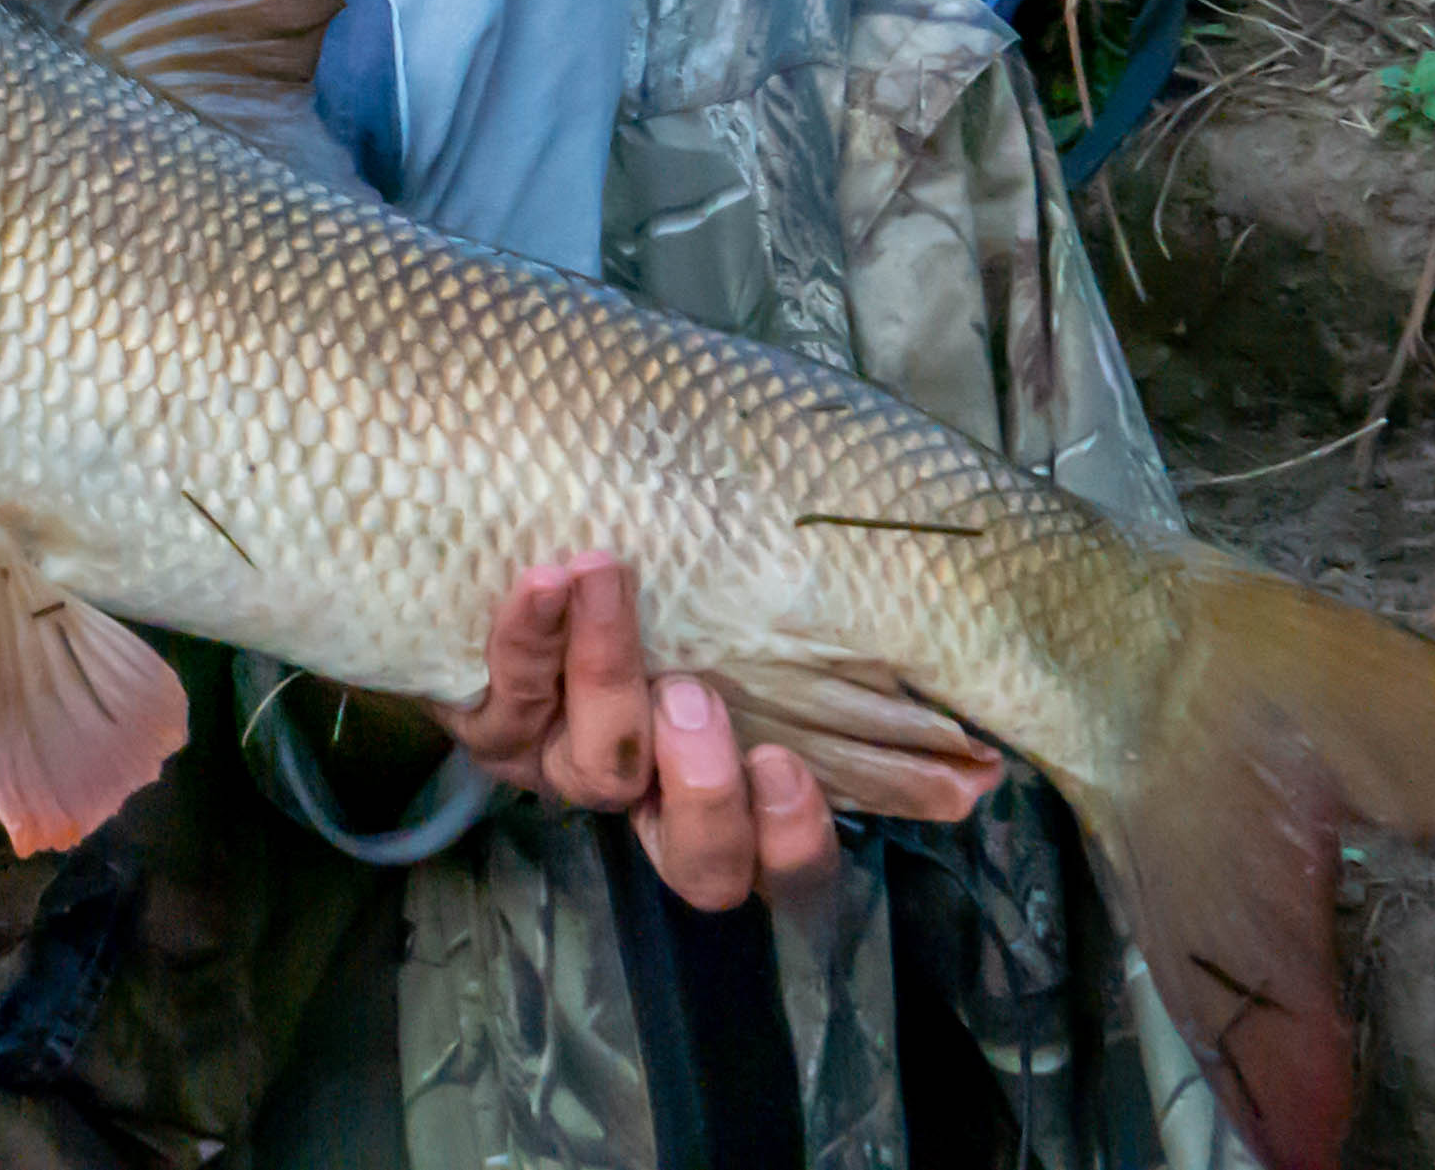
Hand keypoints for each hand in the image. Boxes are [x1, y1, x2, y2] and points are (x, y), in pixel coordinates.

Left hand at [429, 550, 837, 913]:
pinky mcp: (493, 734)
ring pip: (601, 773)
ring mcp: (567, 776)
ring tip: (604, 579)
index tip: (784, 762)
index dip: (793, 841)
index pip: (788, 869)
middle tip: (692, 696)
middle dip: (704, 790)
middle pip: (699, 864)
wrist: (517, 565)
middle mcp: (649, 806)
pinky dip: (530, 637)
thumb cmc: (667, 594)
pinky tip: (548, 582)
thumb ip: (793, 641)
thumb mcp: (735, 619)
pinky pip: (512, 698)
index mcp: (730, 796)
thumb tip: (941, 627)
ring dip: (610, 674)